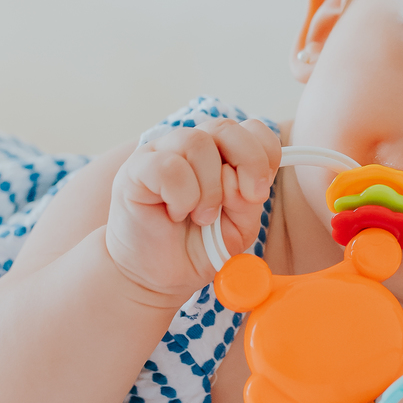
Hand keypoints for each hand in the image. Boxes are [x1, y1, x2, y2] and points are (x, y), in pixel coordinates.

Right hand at [106, 119, 280, 303]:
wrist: (155, 275)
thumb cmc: (195, 247)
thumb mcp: (238, 229)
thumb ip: (249, 202)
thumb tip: (246, 183)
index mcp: (221, 155)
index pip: (252, 129)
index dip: (265, 154)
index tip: (260, 190)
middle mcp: (192, 147)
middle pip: (226, 127)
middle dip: (248, 162)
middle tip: (245, 200)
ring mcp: (162, 153)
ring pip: (197, 142)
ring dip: (210, 188)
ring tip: (201, 217)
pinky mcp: (137, 168)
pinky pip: (169, 166)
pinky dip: (182, 196)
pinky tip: (175, 213)